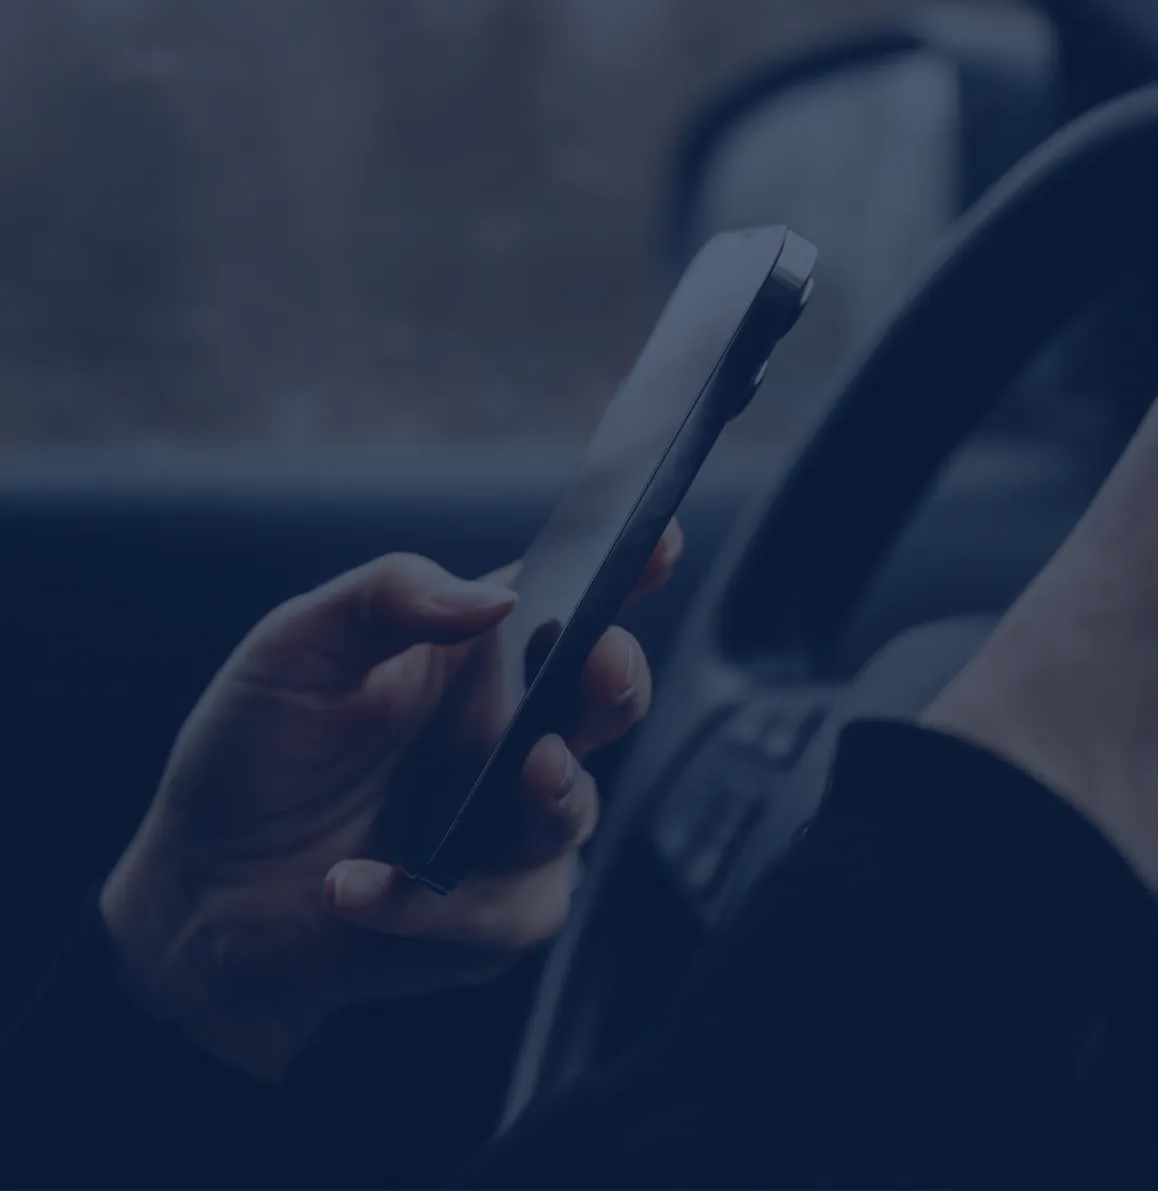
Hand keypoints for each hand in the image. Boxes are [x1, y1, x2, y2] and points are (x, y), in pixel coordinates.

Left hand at [100, 523, 682, 1079]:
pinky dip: (425, 903)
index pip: (570, 604)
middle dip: (619, 680)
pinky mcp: (490, 915)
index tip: (659, 540)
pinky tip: (350, 887)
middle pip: (607, 702)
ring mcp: (508, 831)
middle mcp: (508, 739)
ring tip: (521, 772)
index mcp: (477, 663)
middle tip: (600, 658)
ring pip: (574, 812)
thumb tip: (495, 599)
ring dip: (554, 794)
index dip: (630, 570)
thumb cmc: (255, 756)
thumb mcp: (297, 647)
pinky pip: (503, 910)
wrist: (200, 897)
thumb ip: (389, 596)